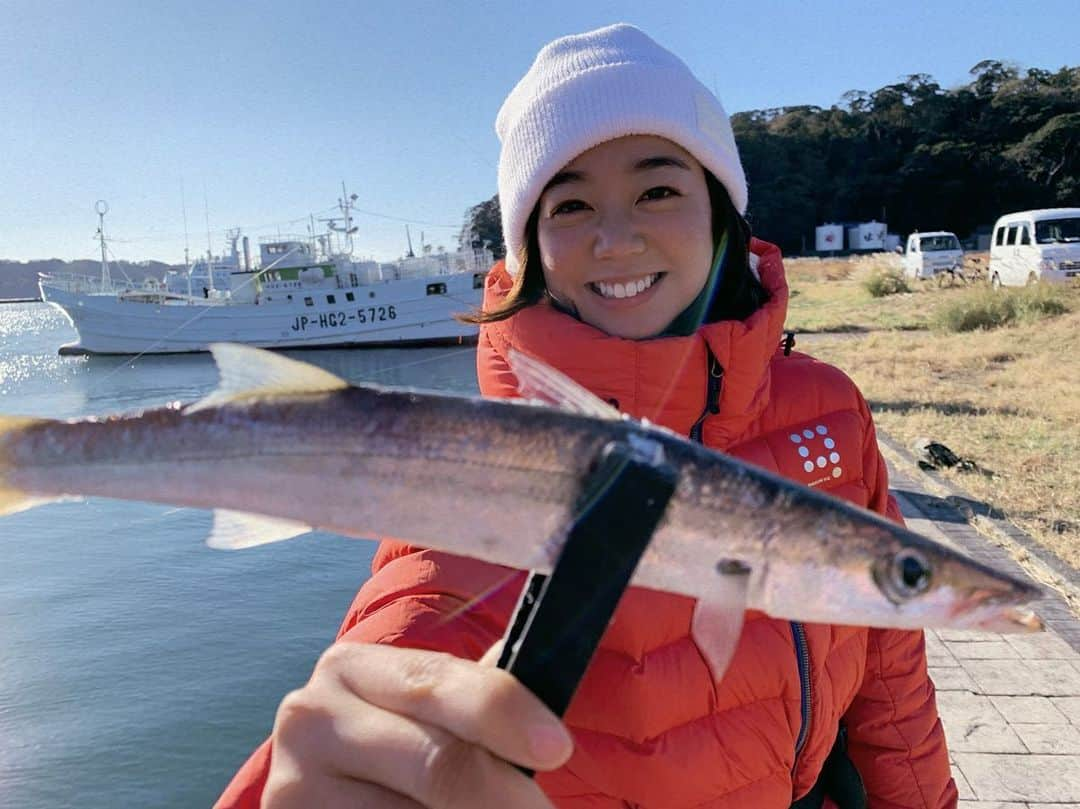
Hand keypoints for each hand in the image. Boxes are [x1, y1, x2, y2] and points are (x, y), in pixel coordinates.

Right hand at [262, 641, 572, 807]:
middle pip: (438, 766)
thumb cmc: (404, 740)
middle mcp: (312, 719)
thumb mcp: (427, 706)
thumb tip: (548, 665)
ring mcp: (295, 787)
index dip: (504, 713)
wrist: (331, 789)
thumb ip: (476, 691)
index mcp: (351, 667)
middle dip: (505, 796)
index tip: (557, 745)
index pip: (439, 684)